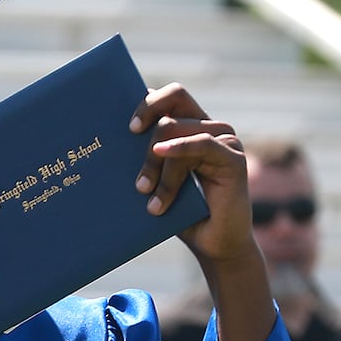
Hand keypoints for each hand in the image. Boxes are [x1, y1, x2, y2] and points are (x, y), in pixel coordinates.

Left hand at [129, 83, 253, 264]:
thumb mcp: (154, 181)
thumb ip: (141, 158)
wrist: (211, 244)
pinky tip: (160, 154)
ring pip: (177, 130)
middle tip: (127, 142)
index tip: (125, 123)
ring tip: (145, 193)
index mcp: (189, 128)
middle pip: (172, 103)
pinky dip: (177, 150)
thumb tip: (106, 143)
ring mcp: (223, 140)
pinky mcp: (233, 158)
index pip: (169, 97)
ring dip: (156, 163)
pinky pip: (201, 143)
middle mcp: (208, 127)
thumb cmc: (178, 213)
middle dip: (146, 128)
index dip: (146, 100)